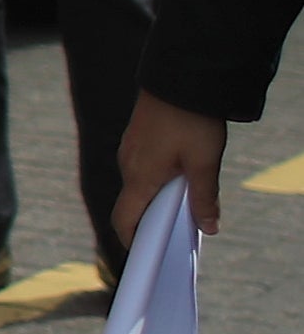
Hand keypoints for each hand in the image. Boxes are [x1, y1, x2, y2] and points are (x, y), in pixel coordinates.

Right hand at [113, 91, 226, 244]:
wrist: (180, 79)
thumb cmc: (191, 122)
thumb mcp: (204, 163)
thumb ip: (205, 199)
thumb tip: (209, 229)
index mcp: (140, 178)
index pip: (124, 219)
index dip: (131, 240)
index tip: (144, 255)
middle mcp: (128, 165)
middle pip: (132, 203)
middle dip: (150, 221)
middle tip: (177, 234)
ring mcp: (130, 150)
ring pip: (138, 184)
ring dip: (155, 198)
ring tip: (184, 203)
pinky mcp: (136, 138)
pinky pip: (141, 167)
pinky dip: (155, 180)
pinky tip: (179, 174)